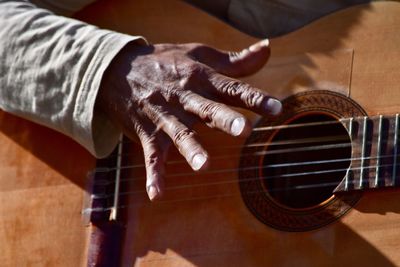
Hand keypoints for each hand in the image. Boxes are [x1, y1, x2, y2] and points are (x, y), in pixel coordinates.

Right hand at [98, 40, 281, 199]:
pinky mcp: (147, 133)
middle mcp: (184, 97)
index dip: (254, 98)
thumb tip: (267, 48)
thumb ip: (235, 60)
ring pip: (179, 133)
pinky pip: (151, 156)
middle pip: (207, 109)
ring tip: (203, 165)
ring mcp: (164, 116)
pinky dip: (153, 174)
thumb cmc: (165, 63)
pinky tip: (157, 194)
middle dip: (224, 119)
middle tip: (243, 130)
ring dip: (190, 148)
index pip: (232, 88)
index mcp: (201, 78)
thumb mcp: (199, 55)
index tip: (277, 109)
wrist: (117, 70)